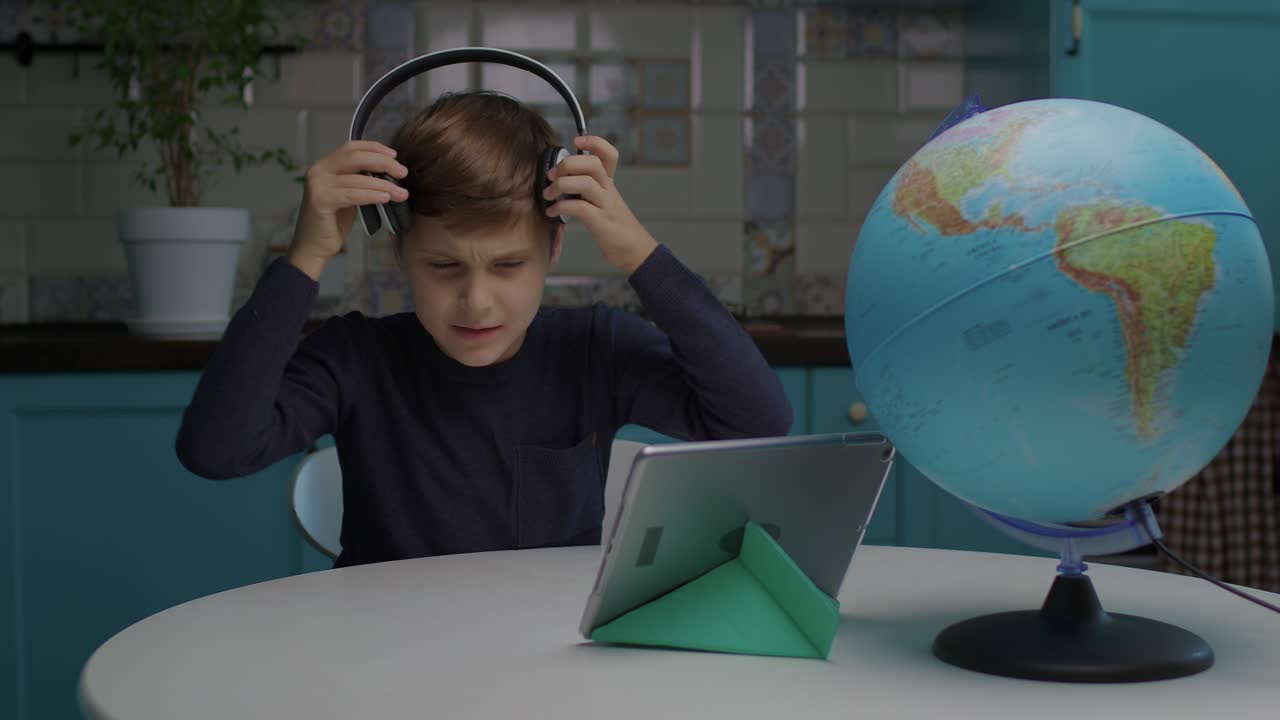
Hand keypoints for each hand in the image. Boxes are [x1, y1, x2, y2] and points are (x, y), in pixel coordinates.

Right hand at [289, 140, 408, 279]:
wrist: (314, 246)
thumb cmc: (334, 221)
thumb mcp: (349, 194)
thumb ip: (360, 180)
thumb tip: (390, 171)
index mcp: (325, 165)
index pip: (351, 147)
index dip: (374, 147)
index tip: (395, 155)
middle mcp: (319, 170)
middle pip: (355, 157)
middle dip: (383, 162)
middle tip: (403, 173)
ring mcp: (318, 184)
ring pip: (358, 178)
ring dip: (384, 184)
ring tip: (402, 193)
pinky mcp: (320, 200)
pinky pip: (352, 195)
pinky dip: (372, 195)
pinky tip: (386, 198)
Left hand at [543, 135, 657, 274]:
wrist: (632, 249)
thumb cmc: (612, 226)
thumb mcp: (601, 201)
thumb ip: (585, 188)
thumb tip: (558, 179)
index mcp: (608, 182)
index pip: (609, 154)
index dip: (594, 142)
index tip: (577, 141)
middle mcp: (608, 190)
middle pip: (592, 164)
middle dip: (567, 165)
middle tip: (551, 176)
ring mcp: (606, 205)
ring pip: (585, 183)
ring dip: (561, 185)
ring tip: (548, 194)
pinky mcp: (601, 222)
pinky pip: (579, 208)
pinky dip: (561, 207)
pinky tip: (552, 212)